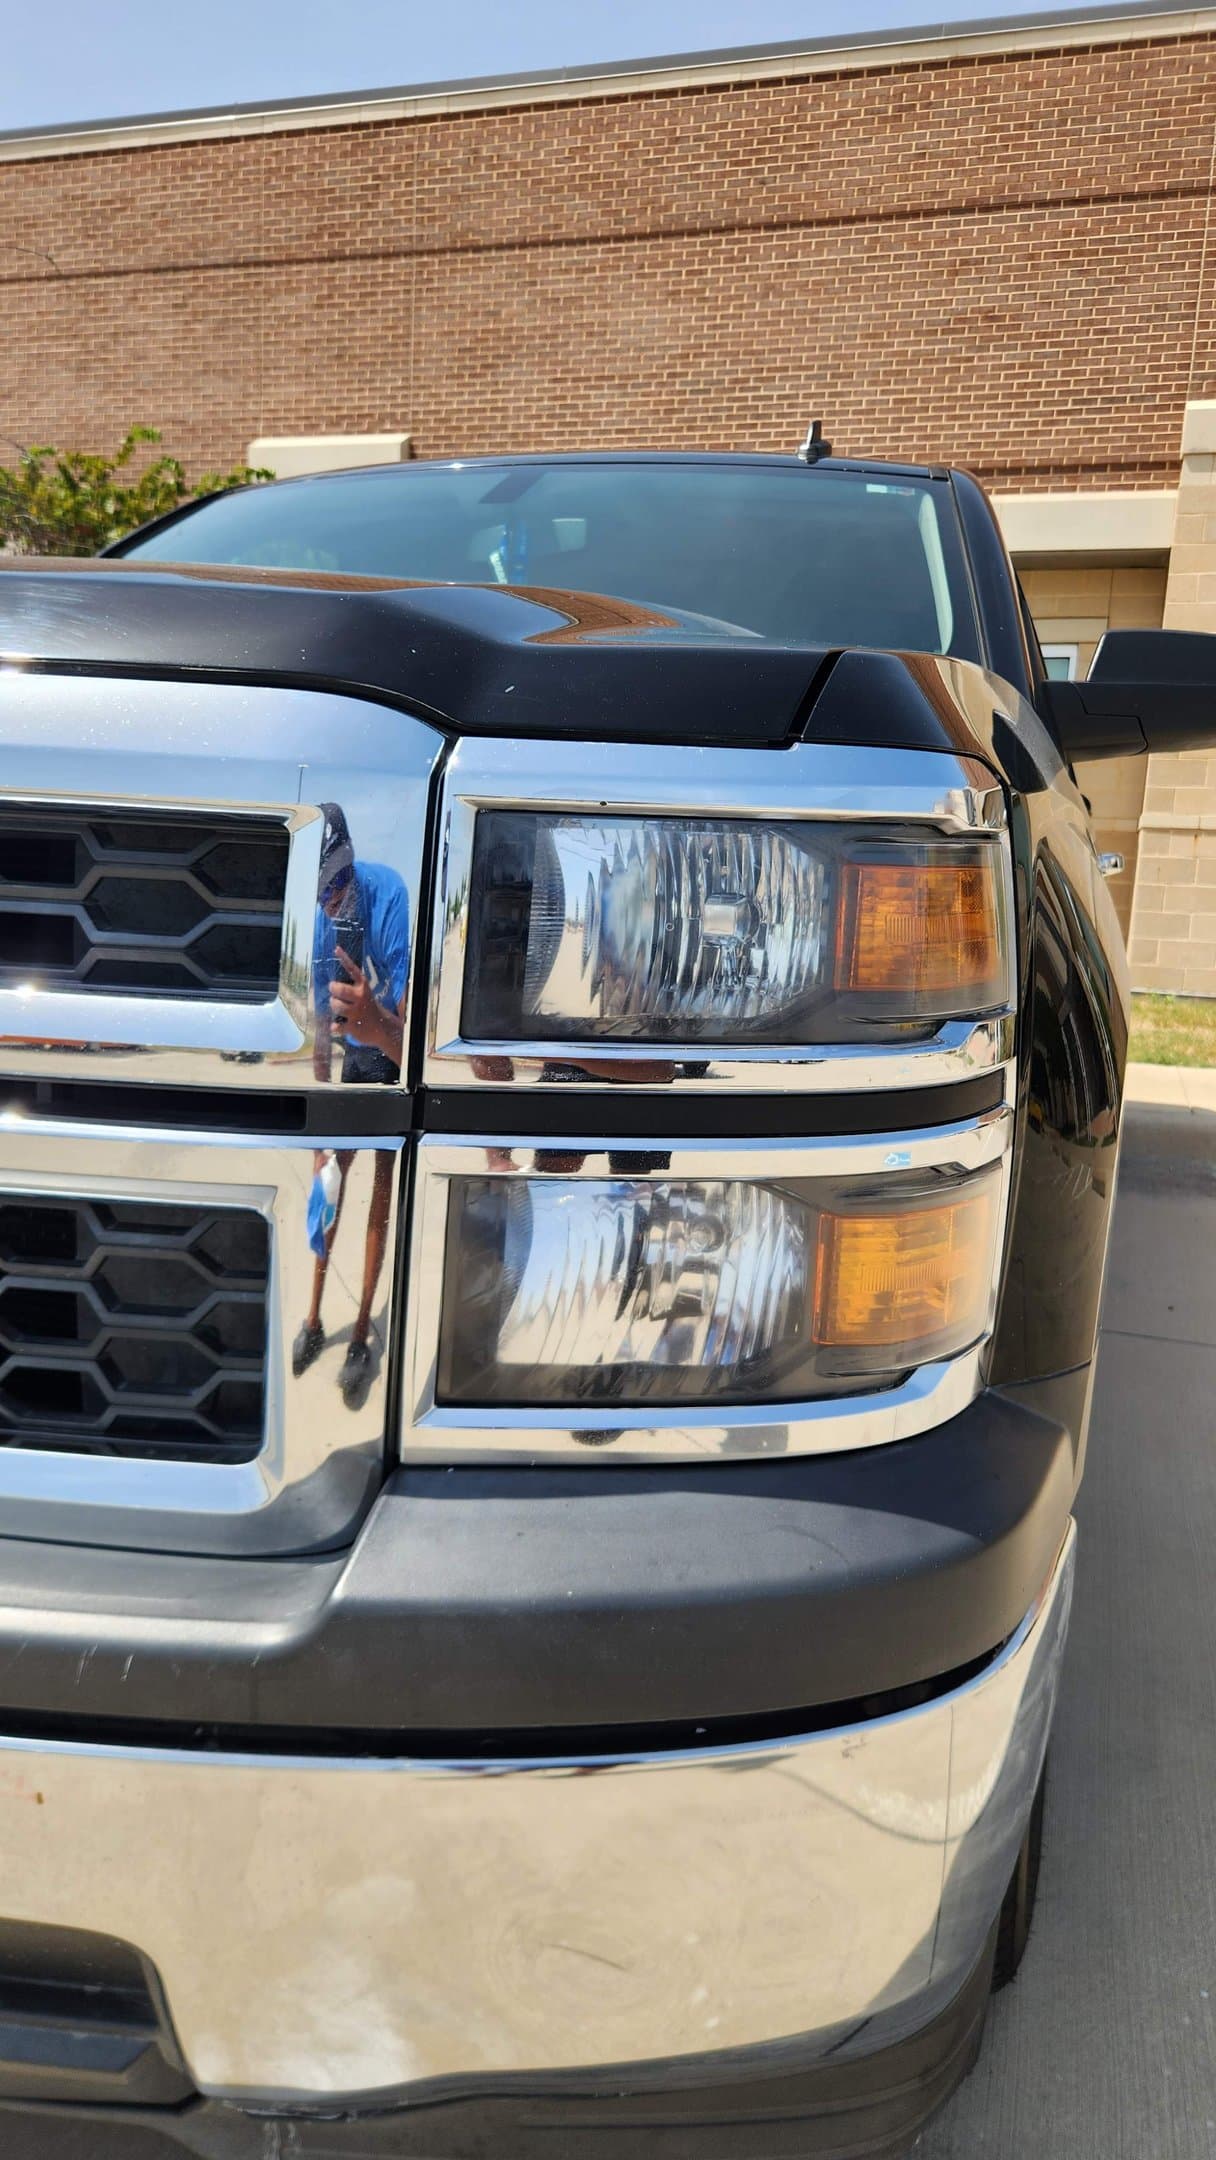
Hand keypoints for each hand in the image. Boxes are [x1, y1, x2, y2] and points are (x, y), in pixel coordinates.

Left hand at [329, 948, 403, 1064]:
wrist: (382, 1028)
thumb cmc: (367, 1008)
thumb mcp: (363, 994)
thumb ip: (349, 988)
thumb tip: (329, 984)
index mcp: (363, 987)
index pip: (353, 970)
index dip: (344, 959)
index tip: (336, 949)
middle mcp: (360, 998)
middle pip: (339, 989)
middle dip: (333, 990)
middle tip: (334, 992)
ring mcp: (357, 1012)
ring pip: (336, 1006)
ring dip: (334, 1006)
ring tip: (338, 1008)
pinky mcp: (353, 1026)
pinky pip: (336, 1026)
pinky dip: (335, 1027)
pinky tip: (339, 1025)